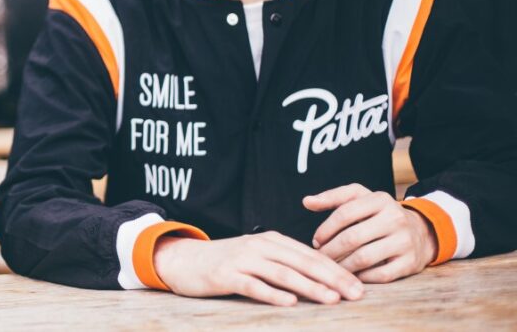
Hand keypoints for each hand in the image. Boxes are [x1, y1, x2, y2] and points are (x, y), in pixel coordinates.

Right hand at [154, 231, 363, 306]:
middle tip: (356, 294)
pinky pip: (253, 285)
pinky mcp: (226, 275)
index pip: (311, 256)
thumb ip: (283, 263)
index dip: (337, 270)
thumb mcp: (256, 256)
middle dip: (332, 278)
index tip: (360, 287)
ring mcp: (242, 260)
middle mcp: (259, 246)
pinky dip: (273, 294)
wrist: (184, 259)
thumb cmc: (225, 262)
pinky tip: (290, 303)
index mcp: (271, 241)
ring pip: (282, 273)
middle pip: (302, 263)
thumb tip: (321, 280)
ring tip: (331, 299)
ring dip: (310, 286)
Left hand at [305, 183, 436, 282]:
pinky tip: (351, 275)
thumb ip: (333, 198)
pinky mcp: (410, 263)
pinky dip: (361, 277)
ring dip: (342, 266)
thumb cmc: (380, 214)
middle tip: (320, 258)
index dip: (325, 229)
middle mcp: (395, 218)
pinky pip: (380, 275)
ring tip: (331, 268)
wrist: (421, 231)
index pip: (344, 213)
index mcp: (380, 199)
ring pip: (363, 258)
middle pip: (352, 237)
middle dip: (330, 250)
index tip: (316, 241)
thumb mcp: (361, 199)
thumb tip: (306, 201)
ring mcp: (404, 241)